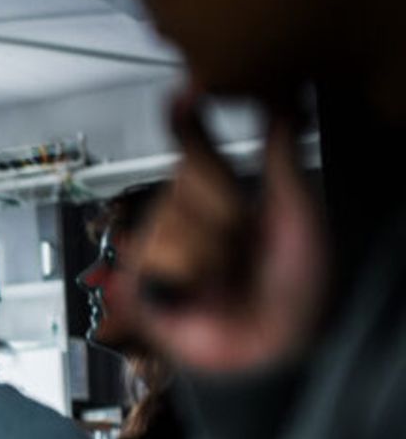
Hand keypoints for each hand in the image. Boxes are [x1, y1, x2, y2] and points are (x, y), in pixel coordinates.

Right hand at [133, 94, 328, 372]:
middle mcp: (190, 220)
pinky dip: (178, 277)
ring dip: (204, 255)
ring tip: (223, 279)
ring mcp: (164, 252)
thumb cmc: (298, 285)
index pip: (196, 150)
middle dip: (220, 213)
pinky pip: (145, 261)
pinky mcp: (140, 285)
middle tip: (244, 245)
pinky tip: (194, 291)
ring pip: (166, 225)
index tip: (184, 94)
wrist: (278, 343)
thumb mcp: (295, 211)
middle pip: (182, 185)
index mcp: (224, 198)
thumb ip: (280, 154)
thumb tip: (285, 101)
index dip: (188, 125)